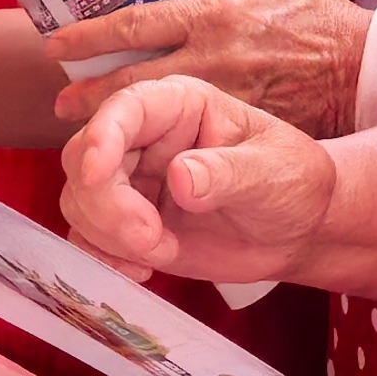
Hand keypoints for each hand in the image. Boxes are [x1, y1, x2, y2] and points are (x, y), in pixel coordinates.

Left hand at [46, 0, 373, 136]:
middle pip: (130, 81)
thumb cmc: (308, 18)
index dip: (88, 38)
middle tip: (62, 104)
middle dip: (90, 96)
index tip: (55, 46)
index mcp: (210, 14)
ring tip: (90, 135)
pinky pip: (188, 147)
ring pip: (154, 120)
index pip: (131, 26)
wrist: (359, 66)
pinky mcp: (239, 135)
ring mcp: (223, 101)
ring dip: (117, 128)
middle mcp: (210, 58)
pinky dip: (160, 153)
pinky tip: (142, 158)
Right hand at [58, 74, 339, 285]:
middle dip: (106, 204)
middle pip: (84, 156)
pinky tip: (142, 270)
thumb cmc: (293, 184)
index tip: (100, 174)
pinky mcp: (126, 220)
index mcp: (179, 105)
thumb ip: (229, 173)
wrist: (296, 230)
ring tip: (162, 252)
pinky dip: (102, 256)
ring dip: (108, 234)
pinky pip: (87, 235)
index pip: (125, 107)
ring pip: (79, 198)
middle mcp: (145, 136)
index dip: (102, 136)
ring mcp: (131, 179)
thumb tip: (179, 178)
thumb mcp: (274, 173)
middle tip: (150, 240)